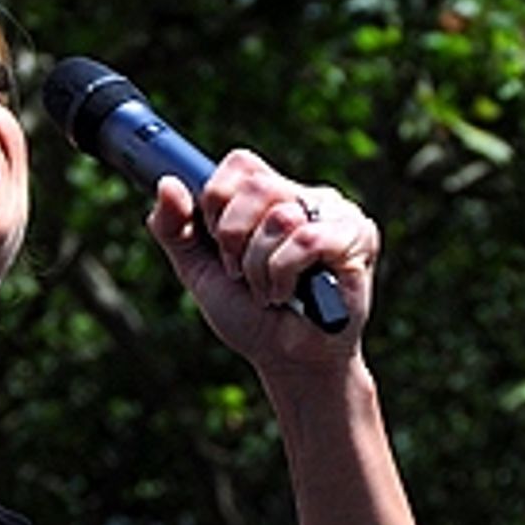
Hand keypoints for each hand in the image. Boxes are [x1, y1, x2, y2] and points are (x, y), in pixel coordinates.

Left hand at [147, 149, 377, 372]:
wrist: (287, 361)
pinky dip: (284, 274)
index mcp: (271, 195)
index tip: (216, 241)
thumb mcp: (197, 269)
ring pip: (279, 217)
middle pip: (256, 185)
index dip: (217, 199)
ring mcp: (336, 213)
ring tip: (267, 290)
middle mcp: (306, 196)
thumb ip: (172, 226)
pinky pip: (306, 239)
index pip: (240, 163)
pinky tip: (290, 294)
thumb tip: (166, 183)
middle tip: (240, 273)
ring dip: (259, 267)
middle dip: (233, 238)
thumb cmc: (249, 314)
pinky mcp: (358, 237)